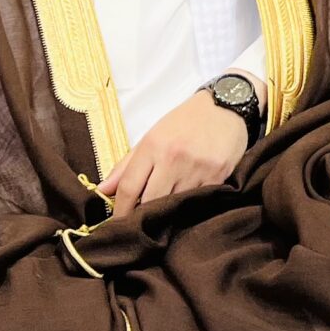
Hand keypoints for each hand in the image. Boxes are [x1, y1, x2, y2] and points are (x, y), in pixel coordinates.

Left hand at [98, 89, 250, 216]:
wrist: (226, 106)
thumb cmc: (185, 122)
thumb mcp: (152, 136)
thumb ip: (127, 164)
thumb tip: (103, 189)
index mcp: (153, 145)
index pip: (129, 187)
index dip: (120, 211)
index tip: (117, 224)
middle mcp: (174, 157)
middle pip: (150, 201)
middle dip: (143, 214)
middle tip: (141, 221)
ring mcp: (197, 167)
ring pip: (175, 204)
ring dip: (168, 209)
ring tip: (167, 207)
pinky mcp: (218, 175)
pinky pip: (197, 201)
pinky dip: (190, 203)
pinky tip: (189, 198)